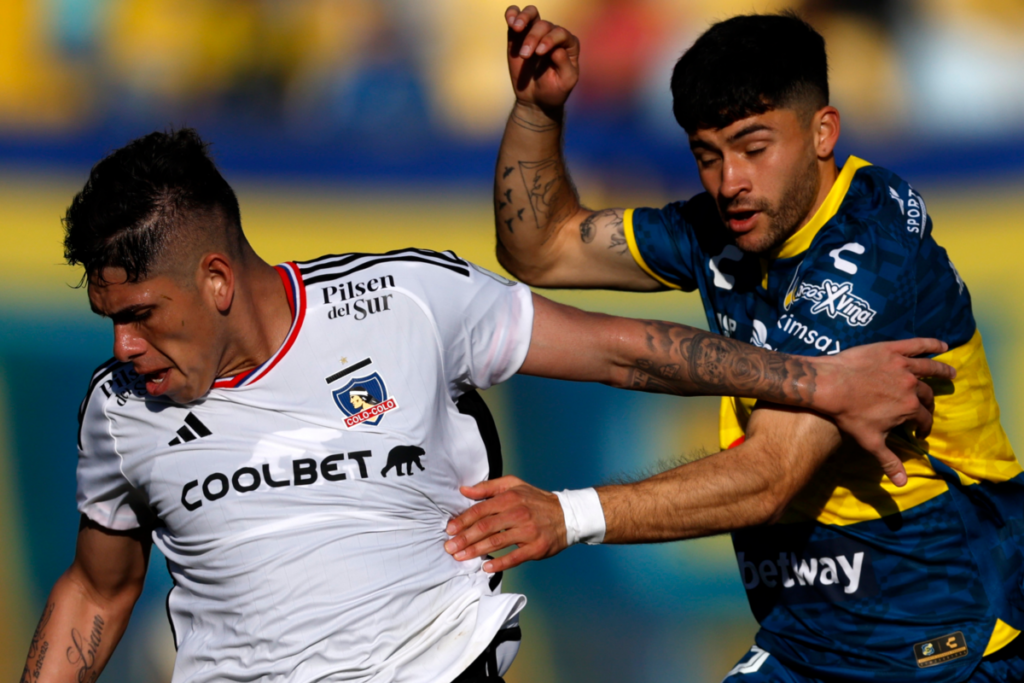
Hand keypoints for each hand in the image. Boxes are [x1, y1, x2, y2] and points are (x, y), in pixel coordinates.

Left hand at [445, 476, 566, 571]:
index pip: (481, 510)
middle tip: (449, 547)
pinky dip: (499, 563)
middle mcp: (518, 513)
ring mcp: (528, 531)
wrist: (567, 515)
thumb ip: (488, 487)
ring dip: (475, 550)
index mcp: (510, 498)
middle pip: (485, 527)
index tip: (449, 530)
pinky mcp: (536, 547)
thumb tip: (464, 490)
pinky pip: (514, 557)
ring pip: (496, 542)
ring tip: (460, 557)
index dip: (463, 520)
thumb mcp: (514, 485)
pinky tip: (485, 566)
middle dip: (464, 538)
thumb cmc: (535, 500)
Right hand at [505, 5, 579, 110]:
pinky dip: (513, 14)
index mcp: (568, 44)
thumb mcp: (565, 82)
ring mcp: (536, 33)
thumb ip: (564, 65)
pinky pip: (516, 17)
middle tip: (525, 56)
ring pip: (532, 14)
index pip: (560, 33)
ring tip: (516, 28)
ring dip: (524, 18)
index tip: (539, 53)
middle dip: (533, 37)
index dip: (549, 39)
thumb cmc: (554, 90)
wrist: (536, 100)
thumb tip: (556, 50)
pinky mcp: (518, 36)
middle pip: (544, 25)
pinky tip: (511, 21)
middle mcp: (553, 35)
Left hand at [812, 337, 954, 486]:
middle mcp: (912, 386)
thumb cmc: (848, 414)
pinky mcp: (892, 350)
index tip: (919, 431)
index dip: (923, 427)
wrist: (829, 385)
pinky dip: (931, 344)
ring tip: (951, 373)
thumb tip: (903, 484)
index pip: (924, 420)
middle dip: (928, 404)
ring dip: (942, 371)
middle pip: (926, 396)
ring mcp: (903, 366)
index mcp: (910, 408)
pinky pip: (917, 345)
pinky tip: (941, 344)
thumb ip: (889, 461)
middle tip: (927, 407)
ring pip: (929, 368)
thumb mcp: (870, 441)